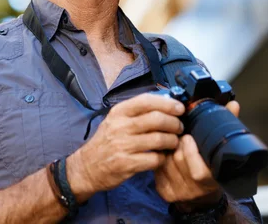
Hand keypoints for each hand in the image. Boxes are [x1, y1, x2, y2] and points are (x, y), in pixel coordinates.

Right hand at [67, 93, 184, 202]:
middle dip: (174, 123)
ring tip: (173, 142)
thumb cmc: (106, 141)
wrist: (88, 166)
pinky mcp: (127, 163)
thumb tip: (165, 103)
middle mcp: (120, 126)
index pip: (146, 101)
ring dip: (172, 141)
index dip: (167, 103)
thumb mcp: (114, 121)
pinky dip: (163, 158)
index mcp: (118, 112)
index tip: (179, 108)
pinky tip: (161, 157)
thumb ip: (136, 112)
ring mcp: (123, 145)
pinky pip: (155, 159)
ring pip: (159, 139)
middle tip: (179, 127)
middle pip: (157, 119)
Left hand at [154, 101, 240, 209]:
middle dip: (176, 144)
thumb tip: (232, 105)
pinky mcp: (165, 191)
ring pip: (165, 163)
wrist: (199, 192)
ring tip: (167, 139)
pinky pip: (156, 170)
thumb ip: (223, 126)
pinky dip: (157, 156)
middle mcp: (195, 189)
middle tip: (175, 133)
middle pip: (179, 162)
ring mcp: (179, 192)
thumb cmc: (209, 165)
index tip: (188, 137)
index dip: (191, 154)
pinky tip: (160, 150)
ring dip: (164, 148)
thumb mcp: (218, 149)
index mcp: (212, 180)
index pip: (200, 172)